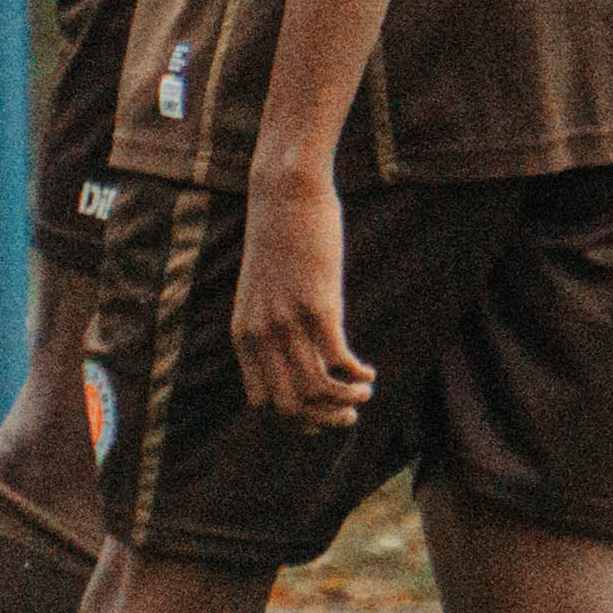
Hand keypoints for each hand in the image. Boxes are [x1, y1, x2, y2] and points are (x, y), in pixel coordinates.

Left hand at [233, 166, 375, 425]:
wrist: (285, 193)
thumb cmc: (280, 237)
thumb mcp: (264, 289)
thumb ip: (272, 322)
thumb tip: (298, 352)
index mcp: (244, 334)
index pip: (262, 402)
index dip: (295, 417)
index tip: (320, 413)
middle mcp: (261, 335)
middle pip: (290, 406)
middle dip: (323, 420)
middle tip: (347, 415)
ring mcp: (288, 323)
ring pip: (317, 391)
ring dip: (346, 403)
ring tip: (363, 393)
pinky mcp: (318, 307)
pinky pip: (339, 363)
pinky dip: (357, 378)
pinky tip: (368, 373)